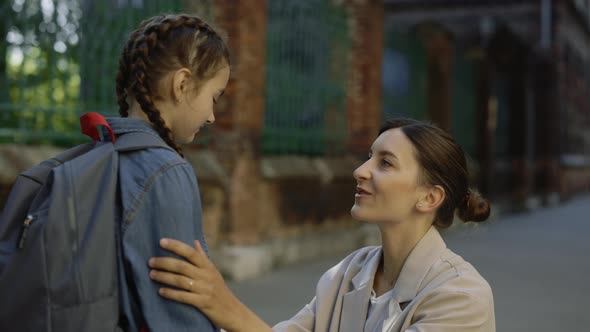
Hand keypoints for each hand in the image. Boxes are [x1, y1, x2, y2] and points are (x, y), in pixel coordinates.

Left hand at [148, 239, 270, 331]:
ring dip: (164, 277)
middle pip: (182, 266)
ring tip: (152, 274)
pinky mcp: (203, 303)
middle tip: (150, 262)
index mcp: (208, 267)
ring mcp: (205, 290)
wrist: (231, 310)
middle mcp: (207, 276)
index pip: (191, 253)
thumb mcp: (213, 272)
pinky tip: (160, 291)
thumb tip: (195, 241)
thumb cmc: (219, 289)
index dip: (176, 246)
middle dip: (164, 263)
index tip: (161, 241)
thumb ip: (202, 257)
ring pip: (181, 281)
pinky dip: (171, 293)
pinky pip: (184, 297)